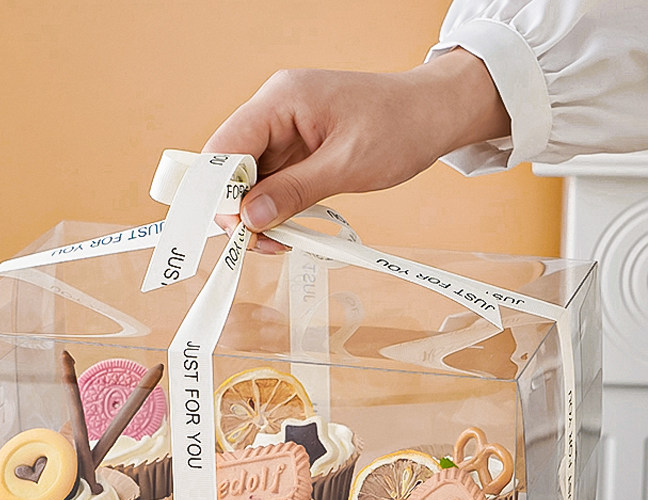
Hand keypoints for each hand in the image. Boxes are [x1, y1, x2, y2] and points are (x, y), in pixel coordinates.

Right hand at [203, 50, 509, 243]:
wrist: (433, 114)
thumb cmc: (400, 126)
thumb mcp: (346, 166)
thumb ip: (294, 192)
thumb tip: (251, 219)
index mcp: (280, 100)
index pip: (224, 147)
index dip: (220, 193)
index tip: (236, 231)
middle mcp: (273, 112)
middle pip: (230, 167)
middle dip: (239, 209)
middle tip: (260, 243)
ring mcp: (282, 131)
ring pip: (247, 181)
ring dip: (258, 215)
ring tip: (279, 241)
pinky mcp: (294, 150)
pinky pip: (270, 184)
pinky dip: (274, 210)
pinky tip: (287, 229)